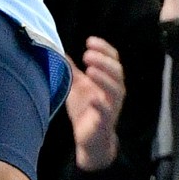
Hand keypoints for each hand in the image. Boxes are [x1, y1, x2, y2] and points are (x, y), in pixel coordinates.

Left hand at [67, 36, 125, 171]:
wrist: (89, 138)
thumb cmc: (85, 109)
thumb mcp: (77, 86)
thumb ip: (72, 70)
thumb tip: (61, 51)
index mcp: (108, 81)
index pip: (113, 60)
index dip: (104, 49)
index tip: (90, 41)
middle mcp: (113, 92)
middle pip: (117, 72)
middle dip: (104, 61)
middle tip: (87, 54)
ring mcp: (111, 106)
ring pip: (116, 90)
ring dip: (104, 78)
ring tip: (90, 69)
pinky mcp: (105, 122)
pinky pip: (107, 112)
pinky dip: (101, 104)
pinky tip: (93, 98)